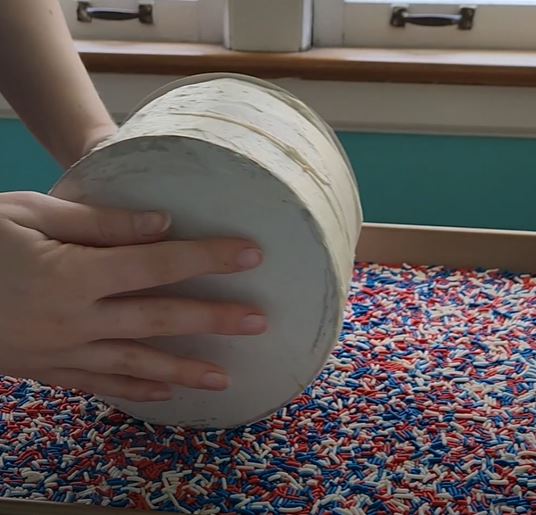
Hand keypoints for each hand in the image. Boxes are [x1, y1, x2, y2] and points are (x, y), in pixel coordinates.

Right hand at [0, 192, 264, 400]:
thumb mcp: (30, 213)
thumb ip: (100, 224)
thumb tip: (160, 225)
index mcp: (74, 273)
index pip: (158, 264)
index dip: (207, 258)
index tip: (250, 254)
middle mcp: (76, 318)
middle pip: (159, 319)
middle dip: (214, 320)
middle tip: (259, 322)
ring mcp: (63, 351)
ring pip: (136, 363)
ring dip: (184, 370)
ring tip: (225, 376)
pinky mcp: (48, 369)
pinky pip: (99, 384)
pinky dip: (134, 391)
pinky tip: (165, 395)